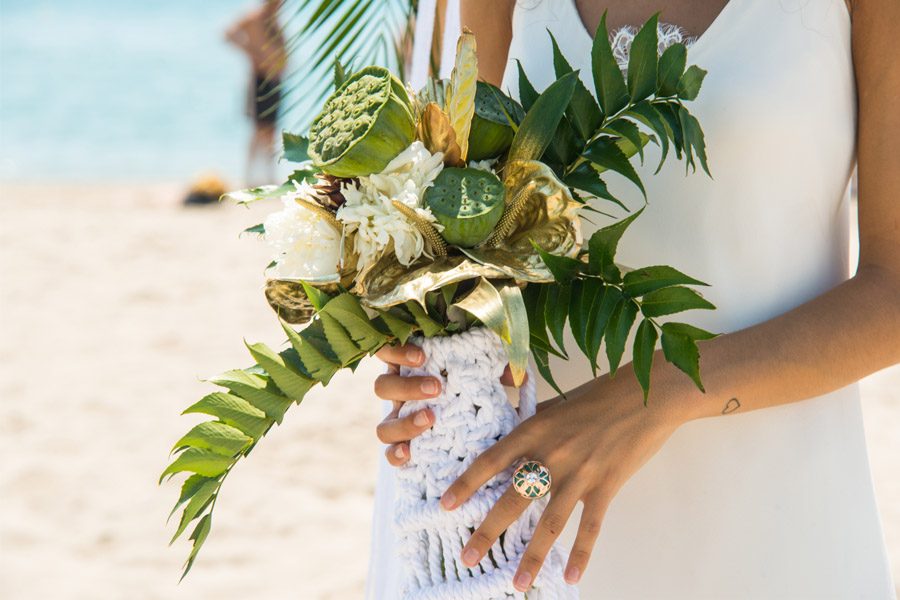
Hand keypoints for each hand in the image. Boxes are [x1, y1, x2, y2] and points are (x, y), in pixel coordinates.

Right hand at [373, 343, 523, 466]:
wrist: (474, 431)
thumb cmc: (474, 393)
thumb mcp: (485, 377)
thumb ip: (497, 370)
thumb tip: (517, 376)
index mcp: (410, 370)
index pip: (389, 352)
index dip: (397, 351)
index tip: (423, 355)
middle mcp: (399, 398)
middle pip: (383, 388)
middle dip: (407, 387)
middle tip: (437, 388)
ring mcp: (398, 425)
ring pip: (383, 426)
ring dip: (404, 423)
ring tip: (431, 419)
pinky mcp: (404, 450)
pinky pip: (390, 455)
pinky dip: (396, 454)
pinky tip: (410, 453)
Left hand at [439, 372, 684, 590]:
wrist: (648, 395)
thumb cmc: (601, 395)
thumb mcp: (557, 401)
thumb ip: (529, 414)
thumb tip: (503, 411)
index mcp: (535, 429)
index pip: (491, 460)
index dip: (466, 483)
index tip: (445, 505)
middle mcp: (552, 454)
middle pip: (513, 498)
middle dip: (488, 531)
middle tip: (468, 556)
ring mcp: (580, 473)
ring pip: (549, 522)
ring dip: (532, 556)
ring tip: (517, 583)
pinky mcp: (607, 486)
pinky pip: (590, 527)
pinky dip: (581, 554)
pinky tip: (572, 577)